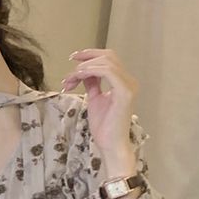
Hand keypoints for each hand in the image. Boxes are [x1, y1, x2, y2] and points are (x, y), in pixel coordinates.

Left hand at [62, 48, 138, 172]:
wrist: (110, 144)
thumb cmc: (104, 126)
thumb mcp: (94, 99)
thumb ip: (92, 83)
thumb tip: (83, 71)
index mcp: (124, 81)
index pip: (109, 58)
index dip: (90, 54)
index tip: (73, 58)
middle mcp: (129, 81)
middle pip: (108, 56)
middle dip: (85, 60)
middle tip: (69, 72)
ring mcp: (128, 86)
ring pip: (106, 62)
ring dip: (84, 68)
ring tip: (71, 80)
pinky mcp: (125, 92)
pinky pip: (108, 72)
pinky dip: (91, 71)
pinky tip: (79, 77)